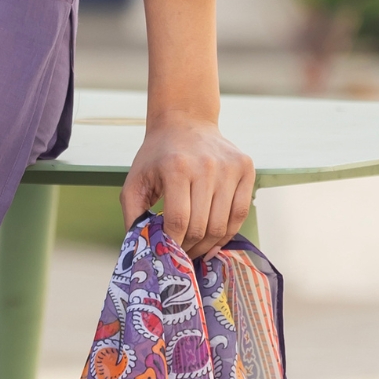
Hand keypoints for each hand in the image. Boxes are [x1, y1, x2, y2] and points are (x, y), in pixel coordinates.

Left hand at [121, 112, 254, 260]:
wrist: (185, 122)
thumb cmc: (158, 156)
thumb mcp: (135, 181)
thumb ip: (133, 215)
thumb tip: (142, 250)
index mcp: (177, 167)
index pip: (178, 221)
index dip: (172, 244)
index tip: (166, 254)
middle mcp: (206, 166)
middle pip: (201, 226)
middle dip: (189, 248)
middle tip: (180, 256)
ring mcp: (229, 167)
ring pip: (222, 225)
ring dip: (208, 245)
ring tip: (195, 250)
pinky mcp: (245, 168)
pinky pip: (240, 213)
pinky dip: (228, 233)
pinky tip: (214, 241)